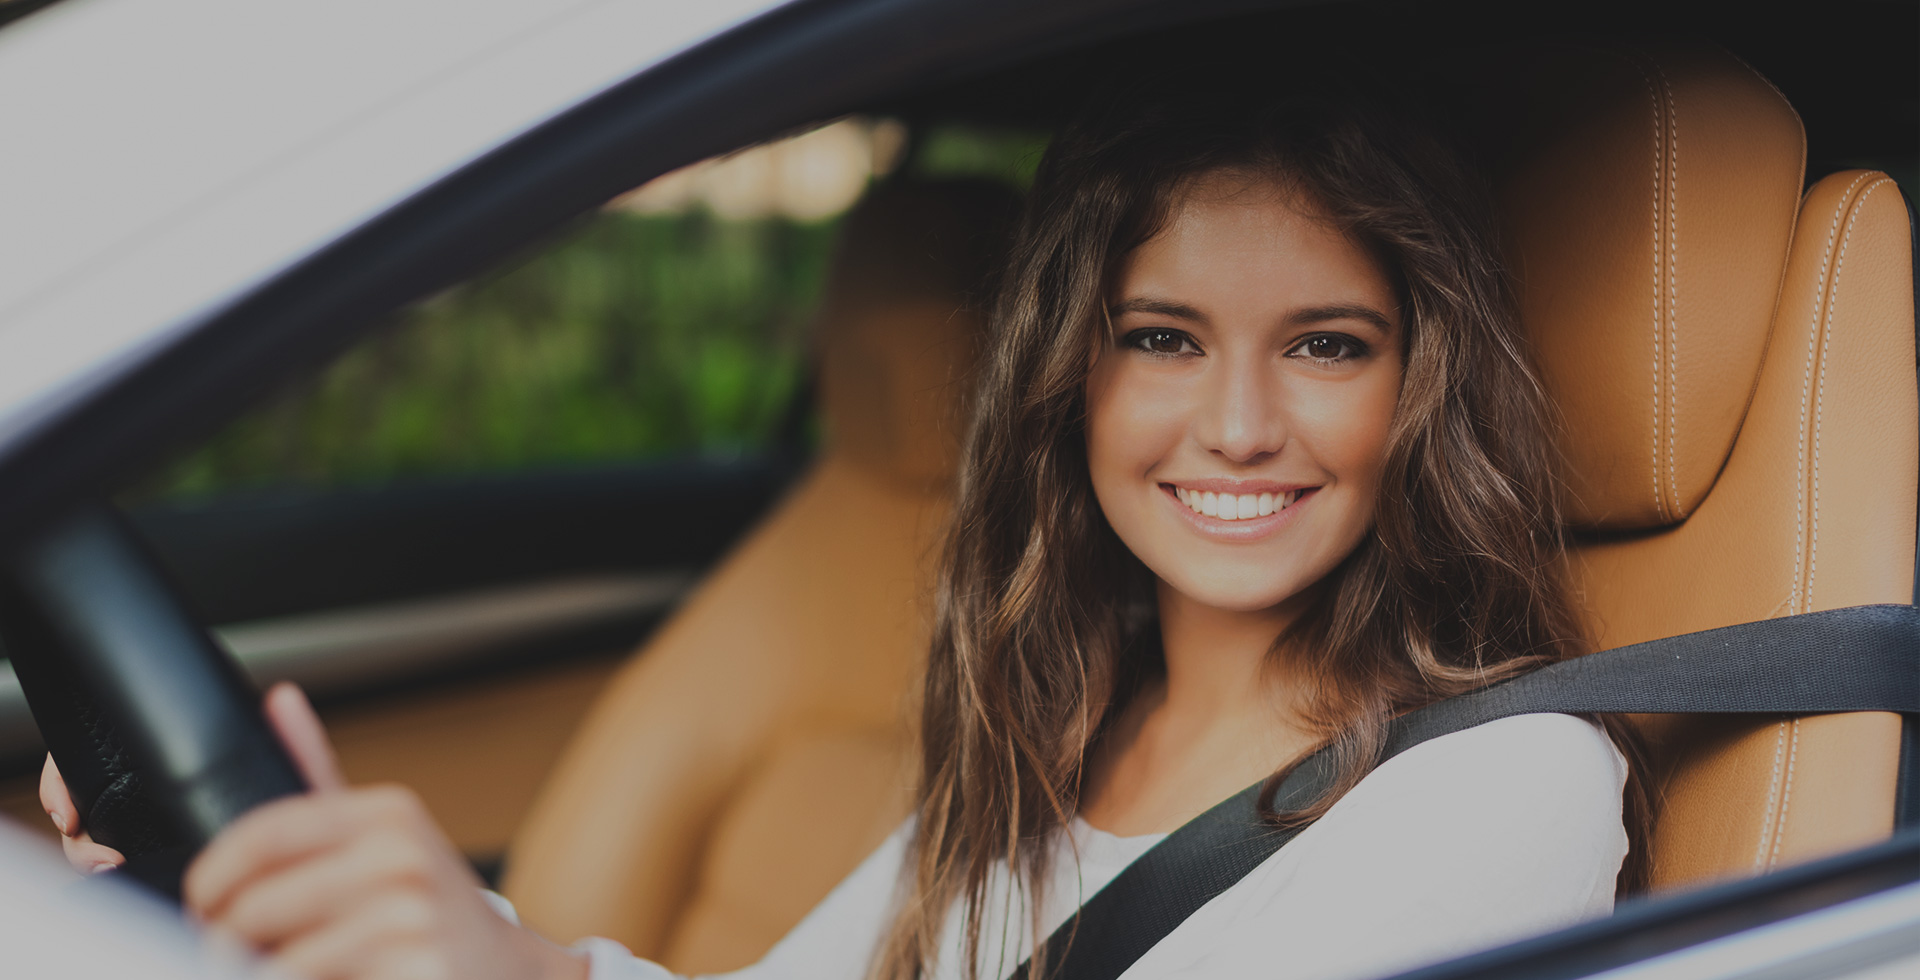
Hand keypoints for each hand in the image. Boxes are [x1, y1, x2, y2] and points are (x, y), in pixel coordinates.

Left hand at [43, 683, 586, 979]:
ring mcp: (409, 920)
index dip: (211, 878)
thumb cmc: (430, 905)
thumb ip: (319, 769)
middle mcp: (400, 859)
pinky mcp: (416, 972)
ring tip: (295, 964)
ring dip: (262, 972)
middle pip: (253, 907)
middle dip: (227, 940)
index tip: (203, 904)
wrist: (508, 967)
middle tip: (238, 951)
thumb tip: (280, 699)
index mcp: (386, 815)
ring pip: (275, 962)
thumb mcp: (382, 833)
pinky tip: (336, 977)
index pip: (261, 834)